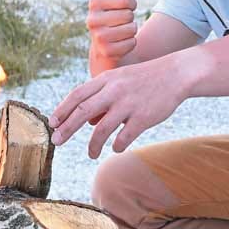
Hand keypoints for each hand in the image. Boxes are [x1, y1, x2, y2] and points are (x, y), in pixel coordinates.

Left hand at [49, 56, 190, 157]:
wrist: (176, 73)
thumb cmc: (144, 79)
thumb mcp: (119, 79)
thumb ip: (101, 96)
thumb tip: (86, 122)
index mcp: (106, 79)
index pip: (77, 95)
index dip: (62, 110)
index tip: (52, 123)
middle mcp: (114, 91)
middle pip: (82, 112)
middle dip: (67, 128)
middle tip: (56, 141)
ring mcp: (128, 104)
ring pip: (102, 129)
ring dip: (93, 145)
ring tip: (91, 154)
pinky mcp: (143, 117)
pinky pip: (124, 137)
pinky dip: (117, 145)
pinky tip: (116, 149)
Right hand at [88, 0, 137, 75]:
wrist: (105, 47)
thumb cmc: (113, 16)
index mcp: (94, 2)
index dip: (132, 4)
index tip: (125, 8)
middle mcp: (91, 19)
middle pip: (129, 15)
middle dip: (131, 19)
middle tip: (121, 23)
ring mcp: (97, 36)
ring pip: (131, 29)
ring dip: (131, 32)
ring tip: (120, 33)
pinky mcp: (104, 51)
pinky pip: (131, 44)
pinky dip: (130, 44)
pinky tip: (120, 44)